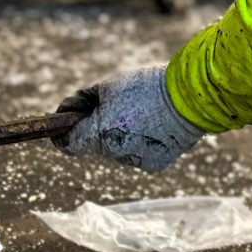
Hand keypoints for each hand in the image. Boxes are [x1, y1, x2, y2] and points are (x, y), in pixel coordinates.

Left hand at [54, 67, 204, 173]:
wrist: (189, 99)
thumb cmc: (146, 87)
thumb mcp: (108, 86)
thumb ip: (87, 101)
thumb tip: (74, 111)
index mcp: (98, 133)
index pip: (68, 144)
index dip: (62, 134)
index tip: (63, 125)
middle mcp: (113, 153)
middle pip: (95, 143)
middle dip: (98, 127)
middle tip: (113, 106)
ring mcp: (134, 162)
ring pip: (118, 149)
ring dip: (121, 135)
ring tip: (141, 113)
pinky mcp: (153, 166)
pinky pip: (138, 153)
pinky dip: (141, 142)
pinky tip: (154, 126)